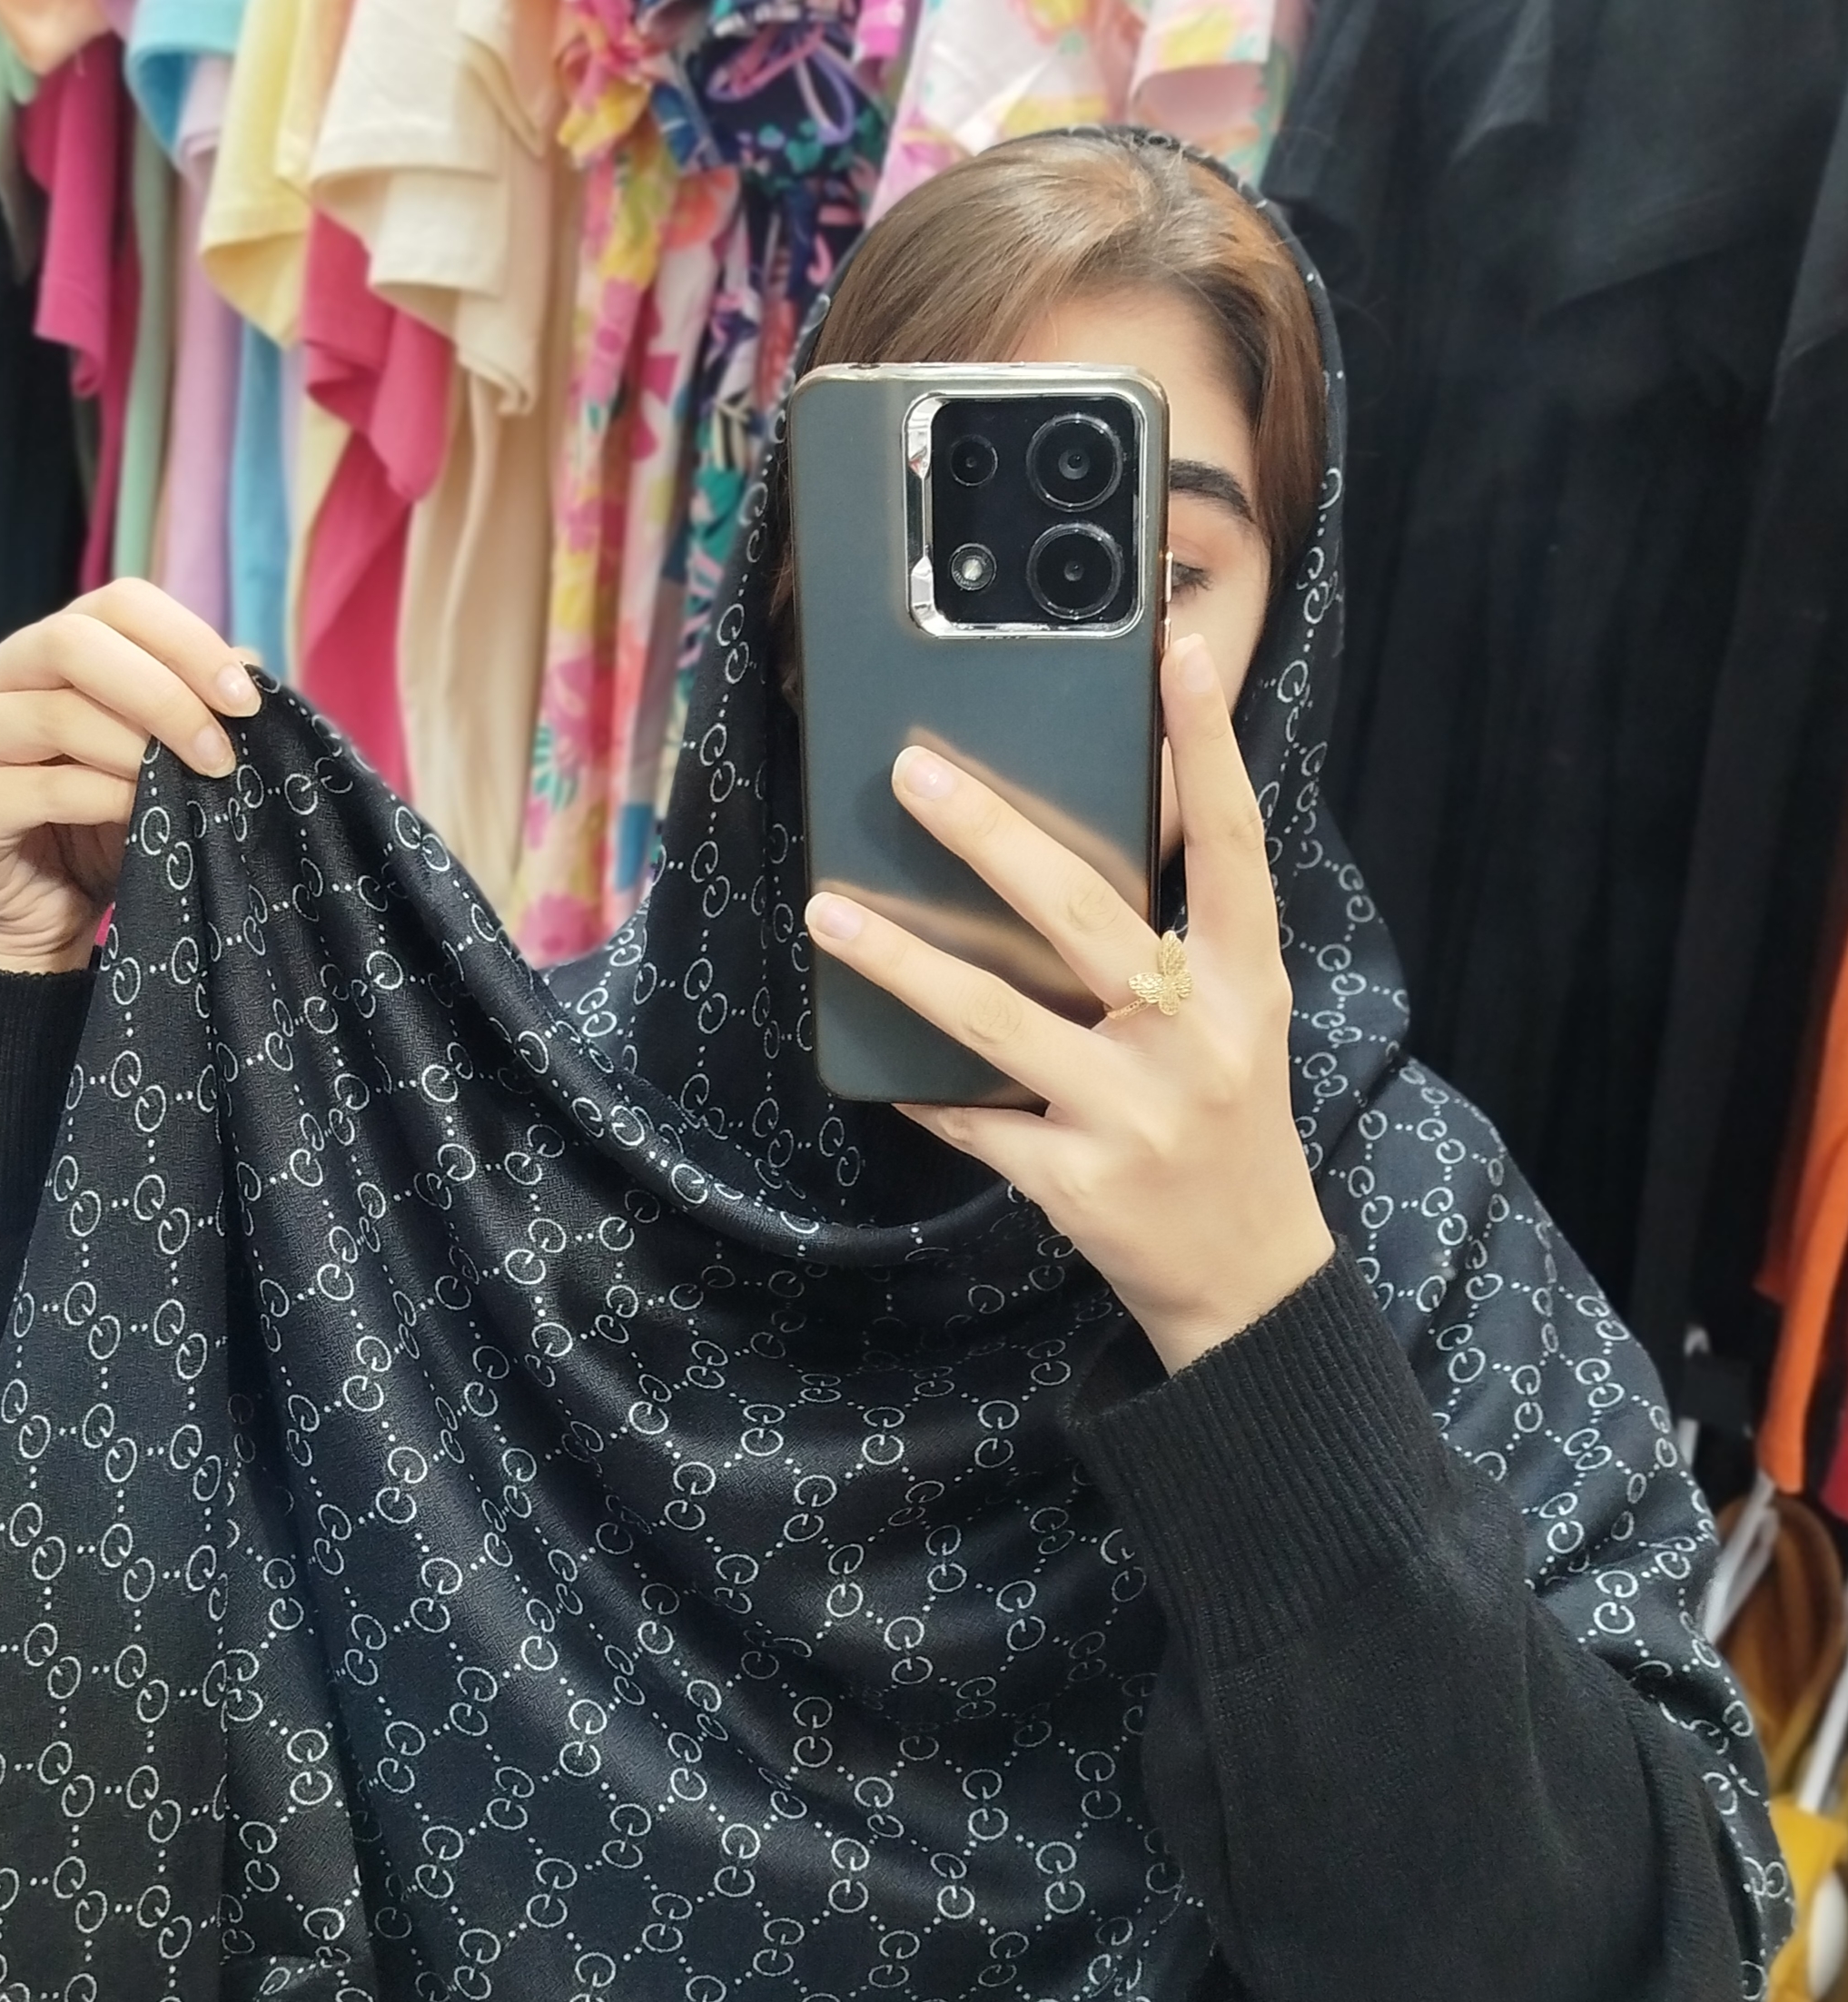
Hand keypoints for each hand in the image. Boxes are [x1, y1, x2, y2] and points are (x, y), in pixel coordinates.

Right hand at [0, 579, 258, 973]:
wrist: (42, 921)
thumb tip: (249, 659)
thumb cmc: (105, 830)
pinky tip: (145, 817)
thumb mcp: (162, 763)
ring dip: (140, 750)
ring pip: (57, 713)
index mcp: (44, 650)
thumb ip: (195, 708)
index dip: (187, 641)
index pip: (116, 604)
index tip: (245, 700)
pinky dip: (108, 799)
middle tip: (221, 752)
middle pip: (74, 641)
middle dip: (165, 694)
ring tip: (192, 788)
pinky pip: (43, 787)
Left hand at [804, 632, 1333, 1371]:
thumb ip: (1177, 946)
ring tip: (828, 912)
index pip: (1233, 844)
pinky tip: (876, 1065)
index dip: (1208, 746)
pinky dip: (925, 1093)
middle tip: (914, 771)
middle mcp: (1197, 1040)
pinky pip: (976, 1121)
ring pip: (996, 1019)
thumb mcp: (1234, 1025)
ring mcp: (1134, 1114)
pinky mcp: (1077, 1181)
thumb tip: (1058, 849)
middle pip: (1081, 914)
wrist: (1247, 1274)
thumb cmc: (1227, 1123)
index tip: (1176, 653)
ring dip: (902, 961)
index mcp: (1247, 984)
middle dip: (990, 835)